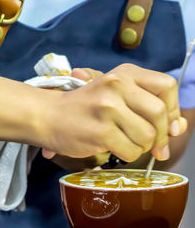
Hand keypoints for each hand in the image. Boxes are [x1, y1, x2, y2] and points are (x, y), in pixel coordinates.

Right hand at [41, 64, 186, 161]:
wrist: (49, 115)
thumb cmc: (86, 107)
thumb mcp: (118, 97)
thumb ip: (150, 109)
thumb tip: (179, 128)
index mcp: (125, 73)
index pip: (167, 87)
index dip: (172, 110)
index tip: (167, 127)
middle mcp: (118, 85)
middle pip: (160, 114)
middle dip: (161, 136)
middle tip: (155, 146)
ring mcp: (108, 108)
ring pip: (147, 136)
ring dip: (142, 147)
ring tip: (126, 143)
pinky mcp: (101, 131)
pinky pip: (131, 151)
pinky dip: (128, 154)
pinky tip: (115, 148)